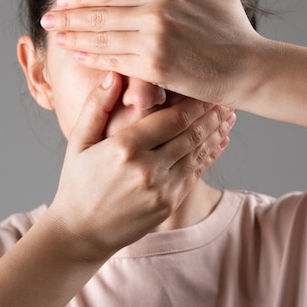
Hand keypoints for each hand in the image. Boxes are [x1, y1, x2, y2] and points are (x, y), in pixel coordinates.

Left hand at [40, 0, 263, 108]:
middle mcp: (155, 14)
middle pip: (98, 13)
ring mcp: (153, 42)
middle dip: (67, 16)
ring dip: (73, 36)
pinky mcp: (154, 69)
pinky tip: (77, 53)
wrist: (249, 67)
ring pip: (101, 38)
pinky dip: (92, 57)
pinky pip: (114, 62)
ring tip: (55, 36)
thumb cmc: (232, 27)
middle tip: (46, 19)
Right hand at [46, 72, 234, 261]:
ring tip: (229, 115)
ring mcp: (161, 189)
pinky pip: (195, 174)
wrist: (80, 231)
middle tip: (227, 96)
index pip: (171, 118)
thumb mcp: (78, 142)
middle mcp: (147, 169)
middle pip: (191, 134)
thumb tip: (113, 75)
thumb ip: (96, 107)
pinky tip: (220, 141)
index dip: (194, 102)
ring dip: (216, 132)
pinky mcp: (168, 204)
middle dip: (212, 113)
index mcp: (124, 148)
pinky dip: (210, 155)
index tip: (206, 87)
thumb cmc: (77, 182)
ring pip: (198, 153)